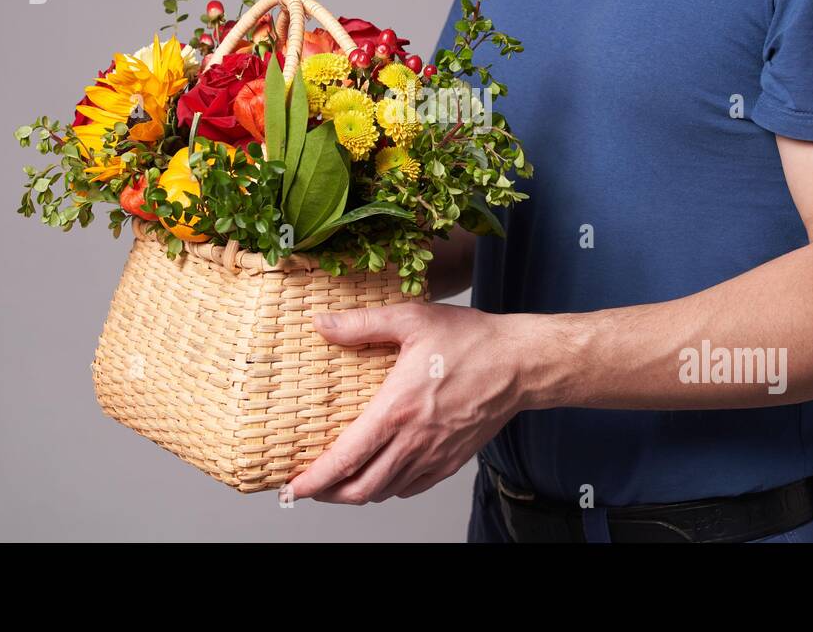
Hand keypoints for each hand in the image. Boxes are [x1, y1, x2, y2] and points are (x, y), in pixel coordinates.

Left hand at [287, 300, 528, 503]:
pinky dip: (389, 488)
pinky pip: (411, 488)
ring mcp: (434, 455)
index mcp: (397, 410)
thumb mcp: (412, 319)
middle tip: (310, 485)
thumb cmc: (470, 340)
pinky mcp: (451, 461)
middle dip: (329, 494)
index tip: (292, 487)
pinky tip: (382, 472)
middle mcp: (414, 441)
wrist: (520, 363)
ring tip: (340, 481)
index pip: (345, 459)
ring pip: (385, 492)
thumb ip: (362, 324)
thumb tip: (320, 323)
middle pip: (360, 488)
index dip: (314, 479)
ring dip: (357, 492)